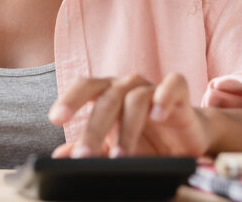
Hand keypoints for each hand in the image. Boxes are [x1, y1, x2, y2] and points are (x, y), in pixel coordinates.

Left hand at [48, 73, 210, 157]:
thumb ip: (91, 148)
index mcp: (107, 91)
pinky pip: (172, 85)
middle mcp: (126, 84)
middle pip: (107, 98)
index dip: (70, 100)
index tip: (55, 118)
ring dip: (127, 130)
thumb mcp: (115, 147)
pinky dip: (164, 97)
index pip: (84, 87)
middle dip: (94, 129)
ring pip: (136, 99)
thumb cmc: (145, 139)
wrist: (186, 139)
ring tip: (120, 157)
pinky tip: (157, 116)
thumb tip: (61, 156)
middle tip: (84, 155)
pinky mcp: (179, 90)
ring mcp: (152, 86)